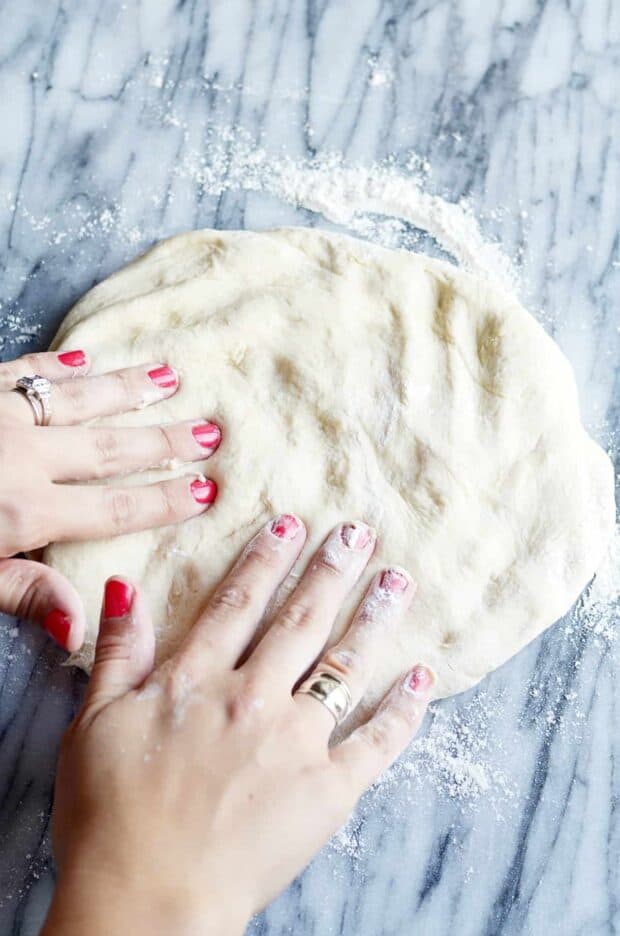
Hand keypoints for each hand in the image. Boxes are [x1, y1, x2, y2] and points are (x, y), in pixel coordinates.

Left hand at [0, 349, 220, 650]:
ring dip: (128, 389)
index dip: (165, 500)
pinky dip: (58, 366)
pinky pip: (25, 370)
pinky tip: (87, 358)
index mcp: (25, 510)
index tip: (208, 490)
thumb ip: (24, 593)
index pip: (115, 505)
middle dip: (166, 440)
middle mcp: (24, 454)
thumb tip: (86, 623)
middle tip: (212, 429)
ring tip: (171, 377)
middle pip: (111, 447)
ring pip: (79, 398)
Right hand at [43, 515, 433, 935]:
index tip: (293, 522)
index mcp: (198, 681)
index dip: (267, 557)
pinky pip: (377, 739)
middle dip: (332, 570)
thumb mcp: (95, 724)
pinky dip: (404, 707)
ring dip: (374, 618)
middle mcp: (254, 698)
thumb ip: (118, 653)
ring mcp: (297, 741)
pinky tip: (423, 675)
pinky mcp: (330, 788)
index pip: (239, 602)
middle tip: (361, 532)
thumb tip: (124, 587)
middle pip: (301, 620)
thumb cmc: (111, 818)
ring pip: (344, 665)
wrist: (149, 901)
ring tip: (398, 581)